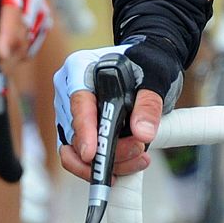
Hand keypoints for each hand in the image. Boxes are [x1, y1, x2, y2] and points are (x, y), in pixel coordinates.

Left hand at [0, 0, 50, 62]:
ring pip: (25, 48)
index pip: (13, 15)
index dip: (7, 36)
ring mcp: (41, 15)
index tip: (0, 54)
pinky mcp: (44, 27)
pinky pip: (29, 51)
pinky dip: (13, 55)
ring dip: (5, 58)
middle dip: (1, 57)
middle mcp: (32, 1)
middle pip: (21, 38)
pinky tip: (0, 47)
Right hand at [53, 42, 182, 182]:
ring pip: (78, 149)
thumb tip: (143, 134)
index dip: (84, 131)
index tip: (91, 154)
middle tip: (139, 151)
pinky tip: (132, 160)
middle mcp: (68, 90)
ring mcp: (71, 111)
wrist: (146, 59)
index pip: (78, 103)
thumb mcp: (155, 77)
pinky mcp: (79, 128)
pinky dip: (109, 163)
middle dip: (107, 152)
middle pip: (76, 133)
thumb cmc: (145, 62)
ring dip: (111, 161)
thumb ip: (149, 104)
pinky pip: (85, 154)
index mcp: (79, 69)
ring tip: (141, 156)